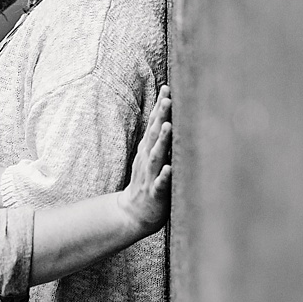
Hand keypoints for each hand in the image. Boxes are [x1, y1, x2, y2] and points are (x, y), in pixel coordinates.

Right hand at [120, 84, 171, 233]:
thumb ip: (158, 138)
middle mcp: (147, 159)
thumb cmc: (147, 181)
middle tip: (168, 99)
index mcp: (148, 150)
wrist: (132, 213)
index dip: (159, 107)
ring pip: (156, 156)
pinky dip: (164, 176)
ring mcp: (150, 176)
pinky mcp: (155, 193)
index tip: (166, 88)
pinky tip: (169, 169)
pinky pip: (160, 184)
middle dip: (161, 116)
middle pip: (154, 135)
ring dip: (162, 141)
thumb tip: (168, 114)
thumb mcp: (150, 157)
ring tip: (170, 127)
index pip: (154, 124)